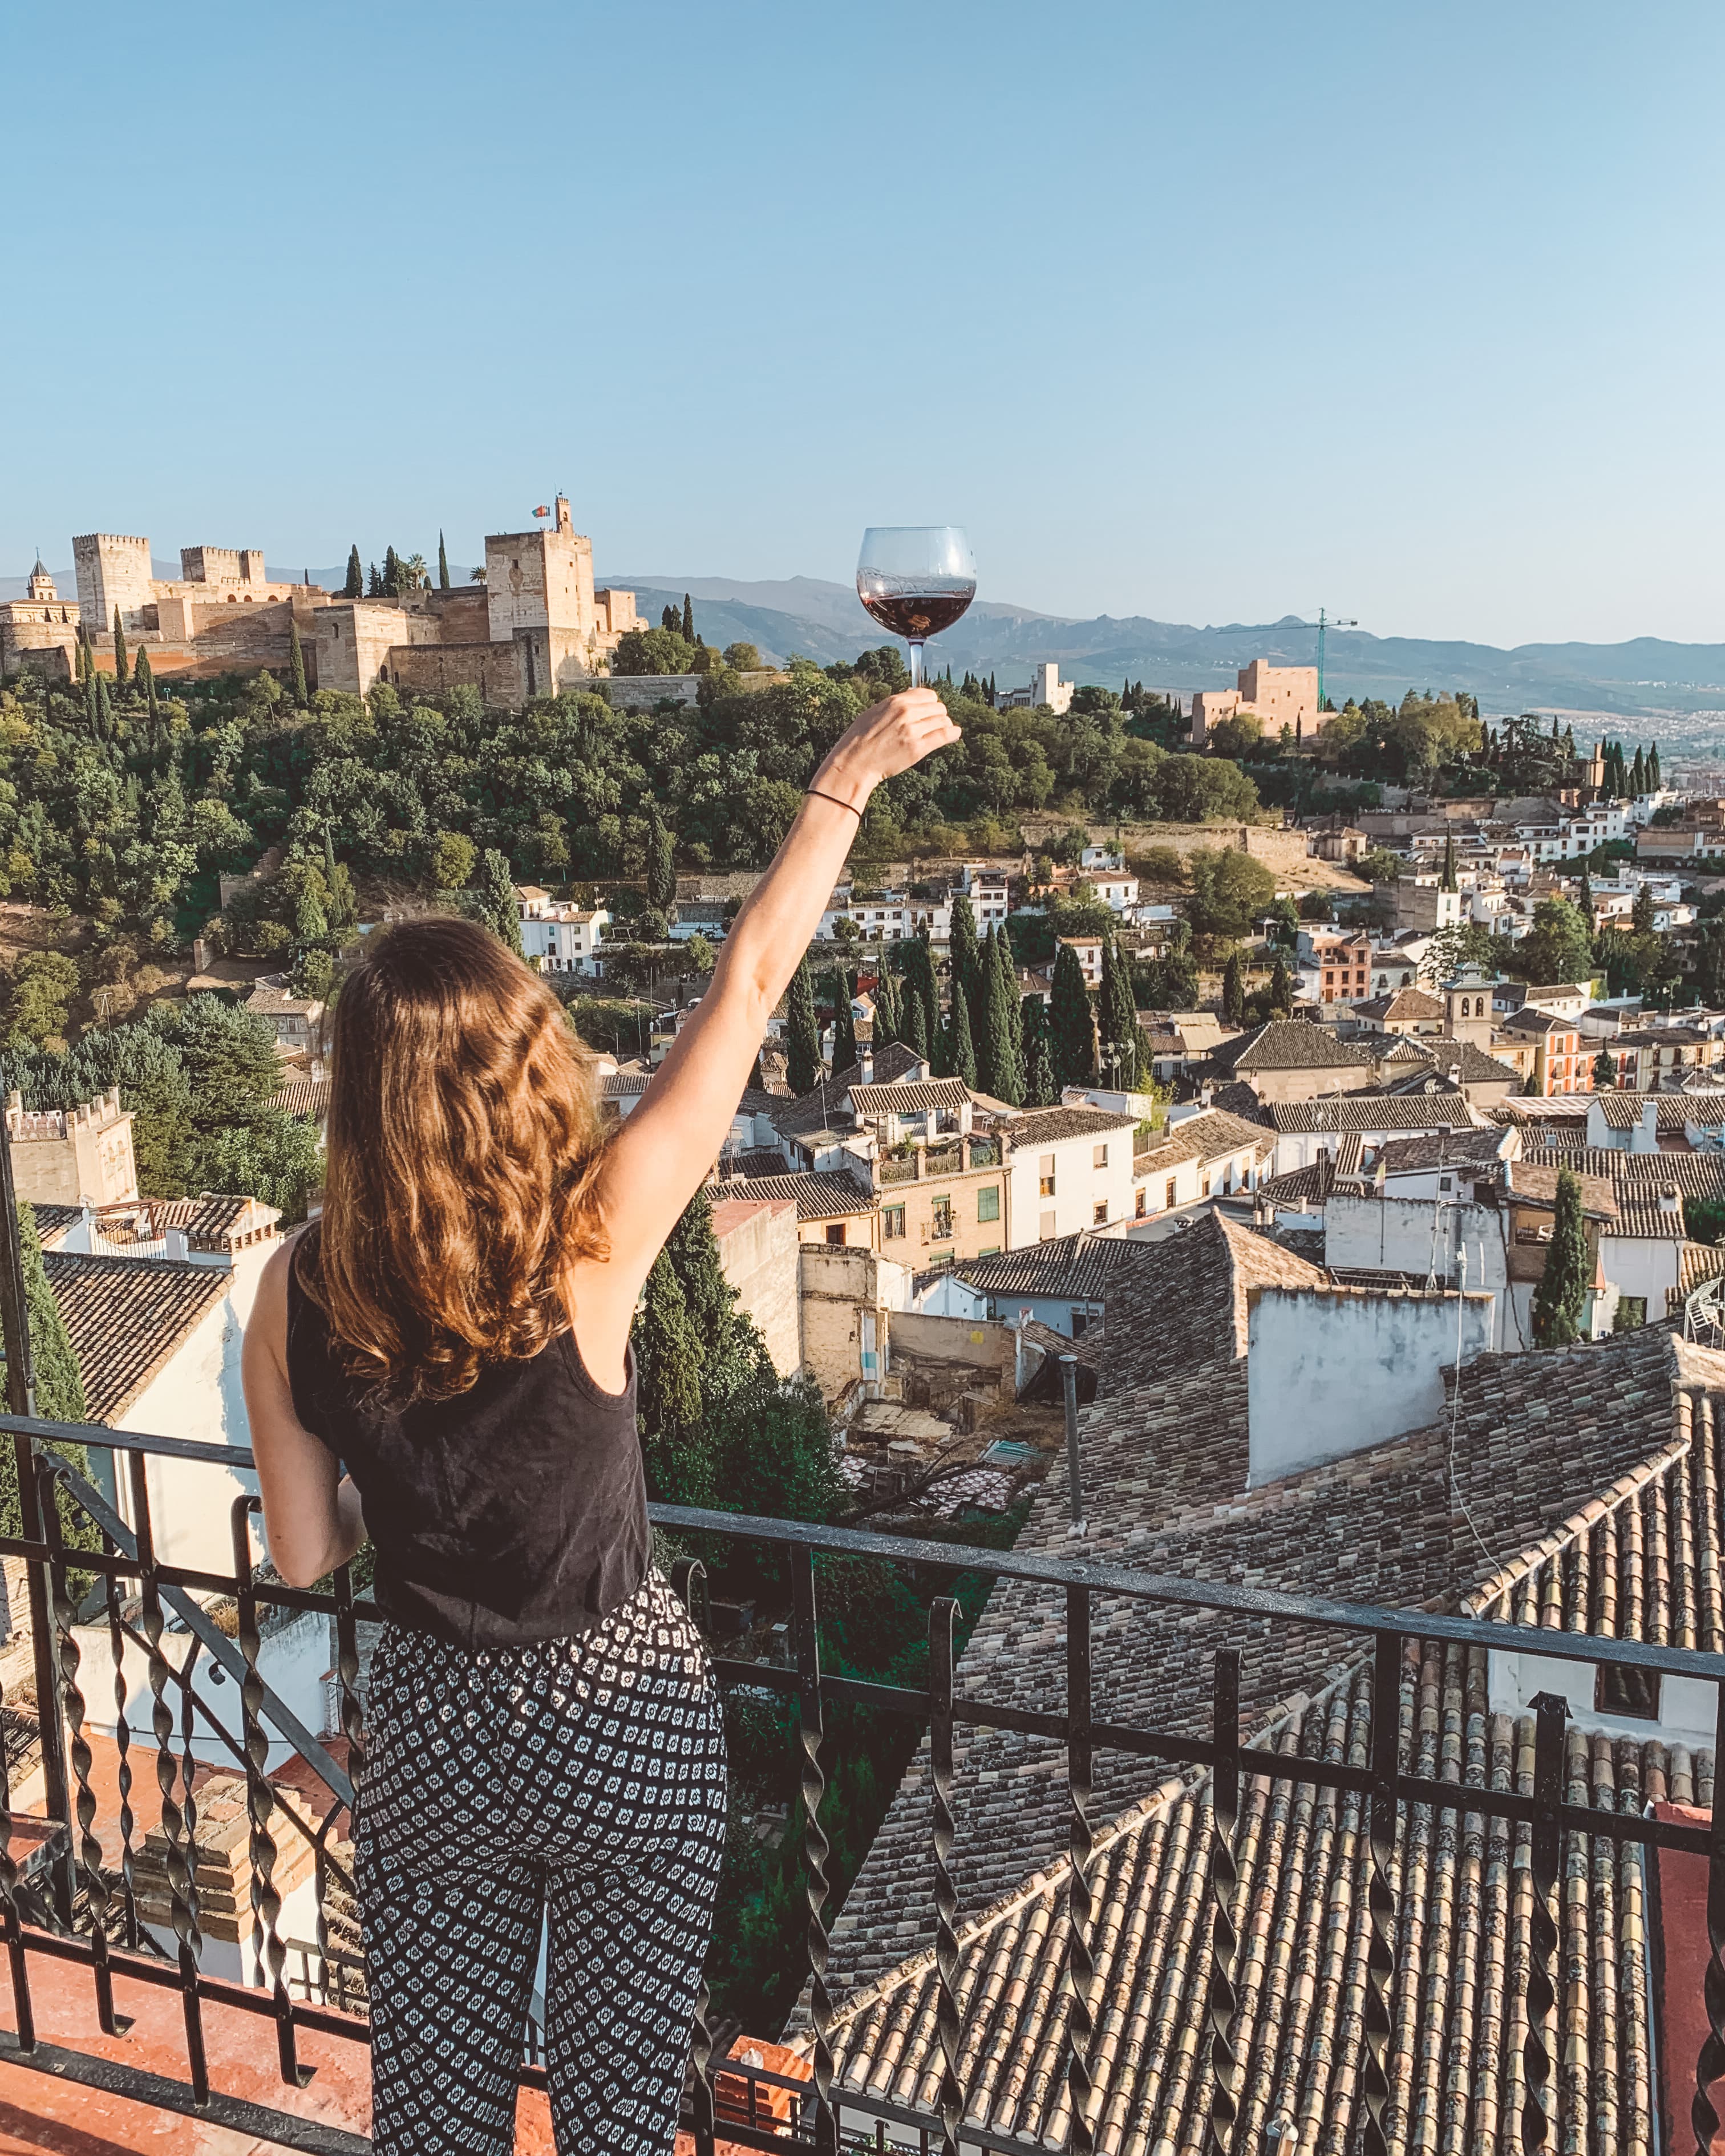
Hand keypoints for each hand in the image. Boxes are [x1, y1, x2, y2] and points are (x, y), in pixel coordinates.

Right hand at [813, 688, 961, 810]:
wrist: (855, 763)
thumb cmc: (860, 739)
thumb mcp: (874, 712)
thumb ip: (894, 704)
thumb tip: (912, 694)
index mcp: (895, 702)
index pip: (928, 694)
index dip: (931, 703)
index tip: (929, 711)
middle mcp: (905, 713)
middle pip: (938, 707)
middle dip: (938, 715)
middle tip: (934, 724)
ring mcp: (912, 730)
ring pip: (943, 720)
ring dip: (944, 725)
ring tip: (941, 732)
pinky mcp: (917, 749)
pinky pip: (943, 736)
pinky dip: (952, 734)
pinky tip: (954, 734)